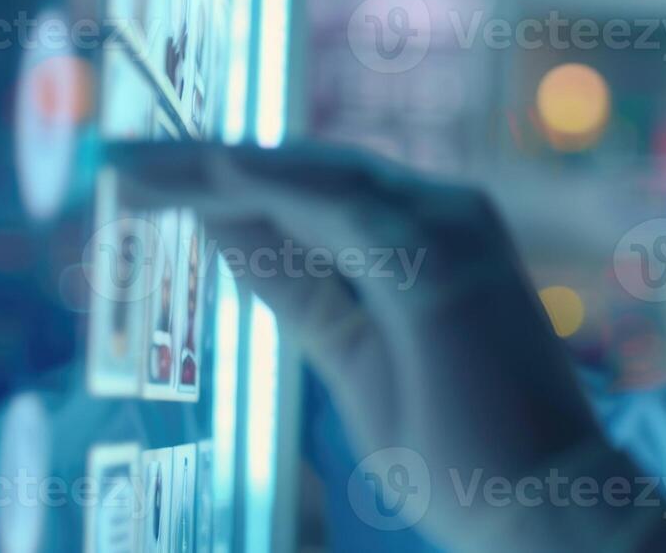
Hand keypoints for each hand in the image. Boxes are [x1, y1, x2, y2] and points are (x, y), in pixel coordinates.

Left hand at [109, 138, 665, 550]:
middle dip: (205, 162)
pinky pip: (340, 208)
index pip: (312, 194)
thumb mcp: (355, 357)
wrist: (546, 503)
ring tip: (130, 165)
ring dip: (217, 166)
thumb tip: (227, 235)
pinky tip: (208, 172)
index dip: (228, 182)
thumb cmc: (462, 447)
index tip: (148, 184)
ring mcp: (447, 231)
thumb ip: (299, 292)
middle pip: (306, 171)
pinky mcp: (437, 263)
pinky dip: (273, 185)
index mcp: (427, 239)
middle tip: (119, 161)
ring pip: (313, 177)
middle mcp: (442, 215)